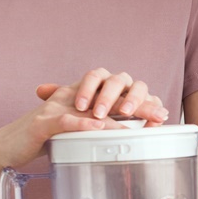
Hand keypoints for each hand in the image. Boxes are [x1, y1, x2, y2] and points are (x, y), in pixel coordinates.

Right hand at [0, 70, 166, 169]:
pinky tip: (100, 128)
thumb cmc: (42, 142)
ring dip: (117, 112)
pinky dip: (84, 123)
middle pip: (109, 90)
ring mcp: (56, 107)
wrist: (5, 149)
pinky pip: (67, 121)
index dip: (140, 99)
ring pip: (92, 104)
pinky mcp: (42, 122)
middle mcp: (70, 96)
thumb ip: (97, 131)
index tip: (162, 114)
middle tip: (158, 115)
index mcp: (80, 97)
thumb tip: (130, 139)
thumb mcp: (75, 134)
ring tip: (138, 122)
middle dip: (137, 101)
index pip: (115, 91)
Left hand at [36, 67, 169, 123]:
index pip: (96, 76)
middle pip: (117, 80)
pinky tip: (151, 122)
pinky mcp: (154, 104)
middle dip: (108, 96)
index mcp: (104, 80)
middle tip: (99, 113)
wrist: (118, 121)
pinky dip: (155, 110)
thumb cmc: (96, 112)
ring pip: (140, 87)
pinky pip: (157, 103)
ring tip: (125, 112)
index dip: (88, 89)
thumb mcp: (78, 106)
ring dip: (133, 99)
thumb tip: (40, 90)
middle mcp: (123, 83)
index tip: (81, 106)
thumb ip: (62, 97)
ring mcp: (139, 92)